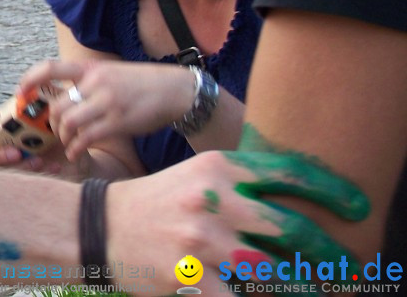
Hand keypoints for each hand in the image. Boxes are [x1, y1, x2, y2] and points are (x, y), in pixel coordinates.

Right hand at [0, 110, 90, 177]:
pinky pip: (22, 181)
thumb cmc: (64, 128)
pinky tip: (55, 167)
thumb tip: (29, 88)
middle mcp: (4, 146)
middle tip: (16, 153)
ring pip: (1, 171)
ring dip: (20, 167)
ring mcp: (13, 165)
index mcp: (6, 125)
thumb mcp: (54, 113)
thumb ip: (41, 101)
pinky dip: (38, 173)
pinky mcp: (25, 181)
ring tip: (40, 161)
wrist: (80, 154)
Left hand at [21, 59, 192, 160]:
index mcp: (90, 68)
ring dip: (63, 136)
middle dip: (51, 122)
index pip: (50, 68)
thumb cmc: (139, 84)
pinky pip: (86, 138)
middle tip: (53, 131)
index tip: (20, 93)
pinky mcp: (118, 123)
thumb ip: (86, 82)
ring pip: (69, 122)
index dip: (30, 80)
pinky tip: (76, 153)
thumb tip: (61, 96)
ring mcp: (107, 103)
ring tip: (67, 142)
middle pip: (58, 105)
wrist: (174, 90)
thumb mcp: (110, 73)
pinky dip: (76, 149)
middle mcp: (96, 83)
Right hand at [108, 149, 369, 292]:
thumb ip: (239, 184)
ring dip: (299, 286)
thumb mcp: (195, 177)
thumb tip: (296, 203)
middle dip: (329, 250)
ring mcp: (201, 242)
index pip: (288, 173)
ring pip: (274, 273)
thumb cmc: (154, 202)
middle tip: (347, 263)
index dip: (332, 190)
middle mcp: (213, 201)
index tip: (357, 206)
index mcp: (216, 168)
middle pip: (292, 227)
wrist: (97, 226)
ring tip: (314, 289)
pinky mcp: (189, 279)